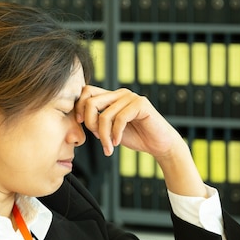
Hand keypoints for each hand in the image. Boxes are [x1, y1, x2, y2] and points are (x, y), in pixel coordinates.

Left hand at [76, 85, 207, 197]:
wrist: (159, 144)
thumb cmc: (136, 137)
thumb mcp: (111, 129)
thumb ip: (98, 121)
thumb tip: (81, 119)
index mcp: (112, 97)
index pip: (87, 92)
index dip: (80, 108)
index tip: (83, 125)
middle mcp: (120, 93)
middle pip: (91, 101)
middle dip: (90, 123)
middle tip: (98, 139)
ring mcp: (131, 97)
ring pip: (105, 114)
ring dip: (104, 136)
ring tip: (109, 147)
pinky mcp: (141, 104)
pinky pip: (120, 119)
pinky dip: (115, 134)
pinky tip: (117, 143)